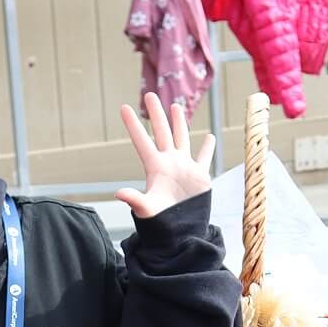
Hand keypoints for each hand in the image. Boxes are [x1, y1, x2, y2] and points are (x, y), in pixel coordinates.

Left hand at [115, 92, 216, 219]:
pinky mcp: (199, 175)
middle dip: (156, 114)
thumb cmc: (161, 223)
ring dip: (178, 122)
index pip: (142, 140)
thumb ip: (134, 199)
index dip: (133, 124)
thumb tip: (118, 194)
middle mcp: (169, 163)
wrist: (182, 232)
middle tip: (149, 94)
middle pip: (161, 132)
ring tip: (175, 106)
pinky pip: (204, 157)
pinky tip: (209, 136)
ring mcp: (184, 167)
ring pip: (181, 138)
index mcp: (155, 167)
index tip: (123, 107)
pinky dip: (207, 147)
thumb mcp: (147, 209)